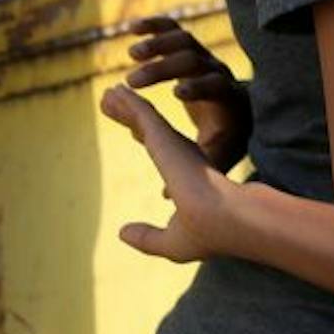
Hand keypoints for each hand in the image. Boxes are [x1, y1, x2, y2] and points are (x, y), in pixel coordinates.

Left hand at [100, 83, 238, 264]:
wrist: (225, 220)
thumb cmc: (206, 234)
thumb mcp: (172, 241)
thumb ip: (147, 237)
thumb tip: (122, 232)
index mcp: (187, 176)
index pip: (161, 151)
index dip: (145, 138)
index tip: (132, 130)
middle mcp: (181, 156)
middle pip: (149, 129)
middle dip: (131, 115)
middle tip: (111, 100)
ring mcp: (173, 144)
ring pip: (143, 118)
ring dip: (124, 105)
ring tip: (108, 94)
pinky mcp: (164, 137)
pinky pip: (140, 113)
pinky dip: (127, 103)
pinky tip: (114, 93)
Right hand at [125, 15, 252, 172]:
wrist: (241, 111)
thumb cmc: (227, 138)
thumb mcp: (218, 155)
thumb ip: (196, 171)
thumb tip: (164, 197)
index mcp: (227, 100)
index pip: (216, 86)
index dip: (198, 88)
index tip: (176, 94)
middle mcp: (218, 72)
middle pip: (195, 60)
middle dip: (166, 68)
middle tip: (134, 80)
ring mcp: (205, 58)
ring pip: (185, 40)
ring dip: (158, 43)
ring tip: (131, 54)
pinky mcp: (191, 49)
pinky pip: (175, 30)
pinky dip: (156, 26)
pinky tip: (131, 29)